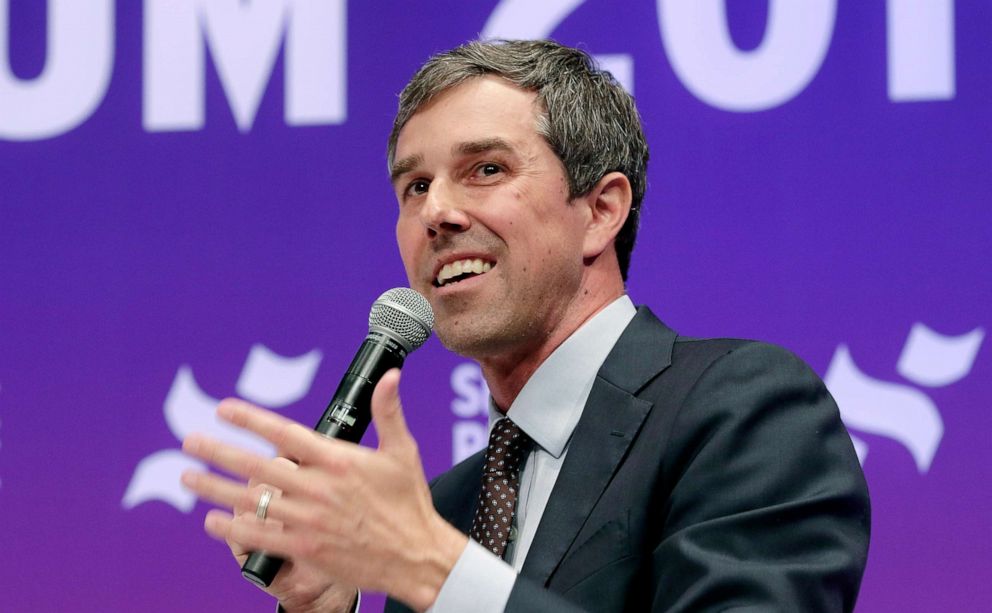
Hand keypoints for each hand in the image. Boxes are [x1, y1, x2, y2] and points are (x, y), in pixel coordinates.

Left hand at [181, 369, 467, 610]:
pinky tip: (212, 521)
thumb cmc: (409, 503)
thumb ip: (389, 412)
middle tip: (189, 441)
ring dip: (215, 488)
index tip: (224, 408)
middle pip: (256, 466)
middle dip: (218, 451)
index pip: (284, 434)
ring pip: (251, 501)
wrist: (415, 556)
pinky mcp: (305, 549)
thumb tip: (391, 376)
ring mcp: (309, 521)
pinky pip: (259, 537)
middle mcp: (318, 488)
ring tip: (188, 477)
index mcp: (338, 461)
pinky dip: (232, 529)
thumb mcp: (402, 452)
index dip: (251, 419)